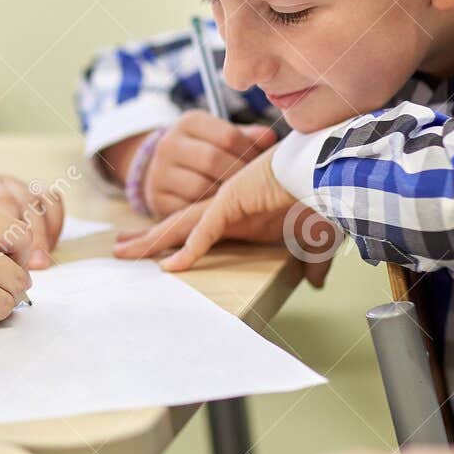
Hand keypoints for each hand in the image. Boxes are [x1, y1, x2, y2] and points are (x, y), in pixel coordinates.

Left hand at [112, 149, 338, 282]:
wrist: (332, 170)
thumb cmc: (324, 196)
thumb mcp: (315, 240)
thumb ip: (311, 261)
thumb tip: (315, 282)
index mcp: (241, 215)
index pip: (198, 230)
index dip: (174, 241)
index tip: (154, 253)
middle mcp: (227, 207)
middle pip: (178, 225)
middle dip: (148, 238)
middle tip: (120, 249)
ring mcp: (227, 201)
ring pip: (180, 225)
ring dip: (152, 240)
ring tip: (124, 252)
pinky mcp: (234, 199)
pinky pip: (206, 230)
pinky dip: (190, 250)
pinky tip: (171, 267)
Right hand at [138, 114, 278, 217]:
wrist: (164, 171)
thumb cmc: (205, 153)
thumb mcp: (222, 138)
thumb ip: (247, 137)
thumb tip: (270, 138)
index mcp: (189, 123)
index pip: (228, 136)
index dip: (250, 153)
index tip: (260, 165)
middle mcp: (169, 144)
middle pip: (213, 160)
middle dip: (239, 176)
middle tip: (254, 186)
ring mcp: (160, 172)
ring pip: (200, 187)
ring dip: (224, 197)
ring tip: (240, 199)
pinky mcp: (158, 199)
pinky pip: (188, 210)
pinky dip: (207, 213)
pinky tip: (221, 211)